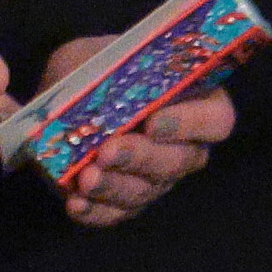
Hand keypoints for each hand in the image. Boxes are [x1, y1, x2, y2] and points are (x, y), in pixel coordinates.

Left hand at [35, 32, 232, 228]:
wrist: (54, 112)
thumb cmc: (89, 79)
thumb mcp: (92, 57)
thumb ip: (104, 64)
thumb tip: (102, 80)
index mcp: (193, 102)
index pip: (216, 120)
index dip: (191, 123)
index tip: (154, 121)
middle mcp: (182, 145)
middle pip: (181, 161)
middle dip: (142, 157)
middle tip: (107, 151)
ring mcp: (154, 179)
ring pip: (146, 191)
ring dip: (115, 186)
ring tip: (85, 178)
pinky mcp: (121, 203)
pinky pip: (115, 215)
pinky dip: (95, 212)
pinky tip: (75, 202)